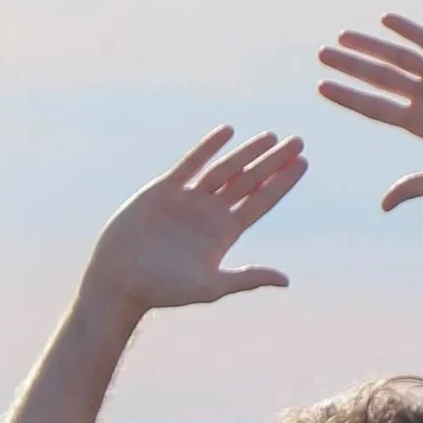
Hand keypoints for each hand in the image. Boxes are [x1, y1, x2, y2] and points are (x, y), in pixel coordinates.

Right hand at [79, 129, 306, 324]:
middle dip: (273, 162)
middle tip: (298, 141)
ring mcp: (188, 200)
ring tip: (271, 136)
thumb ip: (247, 279)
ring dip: (247, 152)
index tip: (303, 162)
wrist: (119, 281)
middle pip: (249, 181)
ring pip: (224, 169)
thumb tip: (285, 280)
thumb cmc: (163, 290)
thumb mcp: (210, 287)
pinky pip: (191, 163)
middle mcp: (210, 214)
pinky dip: (208, 147)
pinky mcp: (164, 190)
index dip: (282, 183)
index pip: (260, 202)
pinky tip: (227, 132)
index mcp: (223, 235)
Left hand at [318, 14, 422, 214]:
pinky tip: (386, 21)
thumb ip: (419, 185)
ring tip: (343, 36)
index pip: (375, 108)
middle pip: (379, 78)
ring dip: (372, 46)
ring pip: (399, 57)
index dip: (349, 97)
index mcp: (420, 125)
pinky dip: (410, 31)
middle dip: (351, 65)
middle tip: (321, 53)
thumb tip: (383, 206)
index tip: (321, 87)